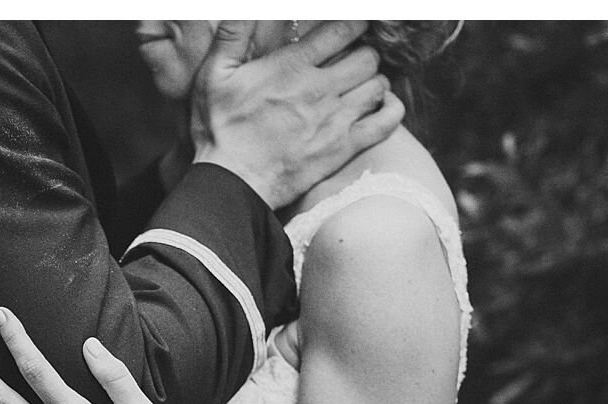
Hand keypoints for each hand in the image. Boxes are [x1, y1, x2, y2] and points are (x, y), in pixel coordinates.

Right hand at [190, 21, 404, 208]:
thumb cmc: (218, 129)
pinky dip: (392, 110)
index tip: (353, 25)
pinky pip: (386, 122)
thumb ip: (233, 33)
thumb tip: (242, 5)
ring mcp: (336, 120)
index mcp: (292, 66)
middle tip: (352, 60)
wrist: (230, 182)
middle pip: (367, 57)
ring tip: (361, 85)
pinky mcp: (343, 148)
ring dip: (374, 81)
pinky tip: (383, 106)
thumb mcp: (215, 74)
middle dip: (363, 53)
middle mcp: (320, 89)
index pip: (342, 29)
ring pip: (379, 85)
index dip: (354, 22)